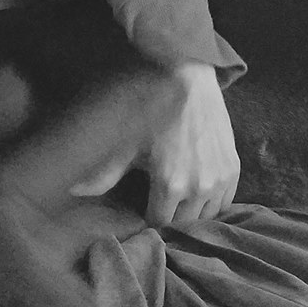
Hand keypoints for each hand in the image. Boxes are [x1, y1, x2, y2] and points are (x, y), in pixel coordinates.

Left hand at [70, 62, 238, 225]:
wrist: (188, 83)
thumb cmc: (151, 112)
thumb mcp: (125, 143)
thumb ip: (103, 174)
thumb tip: (73, 191)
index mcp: (170, 184)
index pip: (157, 223)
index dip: (146, 217)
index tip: (140, 206)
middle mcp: (199, 188)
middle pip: (183, 222)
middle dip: (169, 216)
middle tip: (157, 201)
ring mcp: (220, 179)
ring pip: (206, 215)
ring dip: (192, 211)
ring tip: (178, 197)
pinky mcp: (233, 170)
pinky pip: (225, 202)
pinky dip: (212, 201)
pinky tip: (198, 190)